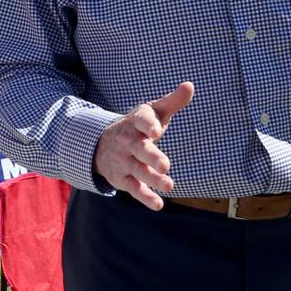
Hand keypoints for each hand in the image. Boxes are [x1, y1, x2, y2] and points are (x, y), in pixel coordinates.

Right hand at [93, 82, 193, 210]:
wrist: (100, 144)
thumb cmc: (137, 127)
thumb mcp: (152, 112)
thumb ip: (172, 101)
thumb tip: (190, 85)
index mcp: (136, 122)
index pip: (141, 121)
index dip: (148, 125)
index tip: (157, 130)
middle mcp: (128, 142)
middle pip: (140, 149)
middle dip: (152, 156)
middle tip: (165, 165)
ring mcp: (124, 161)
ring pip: (138, 170)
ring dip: (152, 178)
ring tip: (169, 185)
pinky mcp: (123, 179)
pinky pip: (133, 189)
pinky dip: (145, 197)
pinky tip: (158, 204)